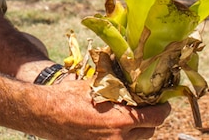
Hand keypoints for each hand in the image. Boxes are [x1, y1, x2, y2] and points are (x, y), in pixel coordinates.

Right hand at [34, 77, 171, 139]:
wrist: (45, 113)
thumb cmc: (69, 97)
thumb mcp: (97, 85)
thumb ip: (118, 84)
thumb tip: (132, 74)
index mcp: (121, 121)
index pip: (157, 118)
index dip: (163, 109)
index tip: (163, 103)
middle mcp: (118, 139)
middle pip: (149, 132)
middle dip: (151, 119)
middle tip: (147, 107)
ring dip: (136, 129)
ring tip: (129, 116)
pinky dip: (121, 136)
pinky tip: (113, 125)